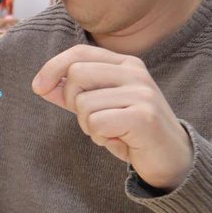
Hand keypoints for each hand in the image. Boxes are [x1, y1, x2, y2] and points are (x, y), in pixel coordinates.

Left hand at [31, 44, 192, 189]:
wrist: (173, 159)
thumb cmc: (132, 131)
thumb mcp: (100, 107)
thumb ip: (73, 94)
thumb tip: (41, 85)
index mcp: (126, 64)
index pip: (79, 53)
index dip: (53, 67)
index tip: (38, 87)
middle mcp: (135, 72)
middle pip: (77, 75)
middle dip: (73, 103)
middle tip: (92, 121)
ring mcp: (141, 93)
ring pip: (84, 103)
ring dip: (89, 126)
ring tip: (110, 132)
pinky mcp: (143, 116)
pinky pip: (97, 123)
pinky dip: (101, 138)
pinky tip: (118, 141)